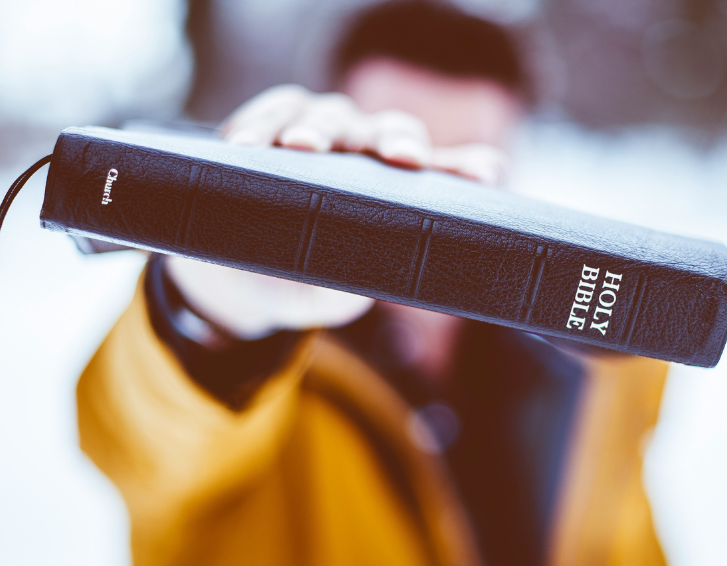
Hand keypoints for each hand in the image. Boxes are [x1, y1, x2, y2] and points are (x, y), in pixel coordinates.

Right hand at [167, 84, 505, 338]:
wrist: (241, 274)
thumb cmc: (303, 280)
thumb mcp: (331, 292)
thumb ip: (349, 285)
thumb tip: (357, 286)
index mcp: (397, 189)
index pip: (442, 171)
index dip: (465, 168)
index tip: (485, 176)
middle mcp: (367, 152)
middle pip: (392, 130)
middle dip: (395, 140)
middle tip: (397, 157)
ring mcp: (323, 131)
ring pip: (330, 114)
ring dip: (316, 128)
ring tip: (299, 147)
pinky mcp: (273, 123)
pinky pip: (274, 111)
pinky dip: (260, 123)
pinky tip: (246, 142)